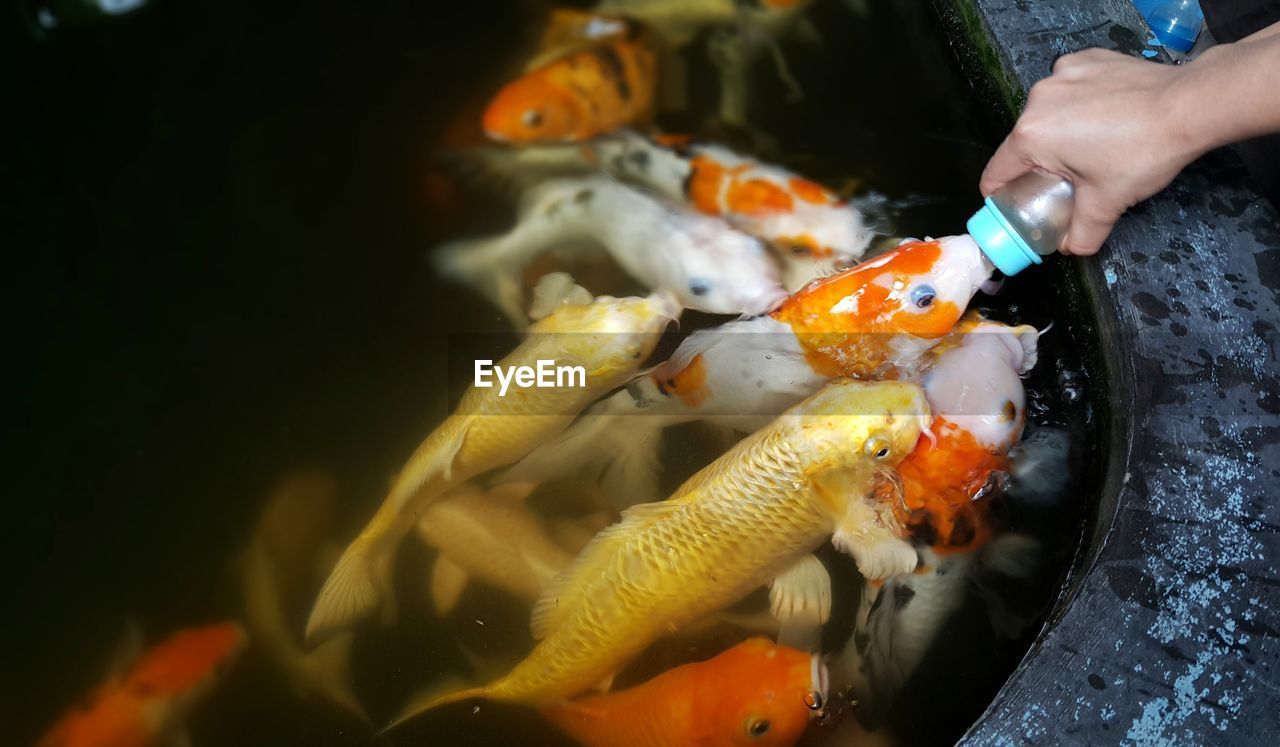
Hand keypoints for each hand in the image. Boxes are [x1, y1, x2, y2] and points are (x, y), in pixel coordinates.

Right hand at [980, 49, 1205, 255]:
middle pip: (1024, 143)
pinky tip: (1106, 112)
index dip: (1002, 196)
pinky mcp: (1086, 59)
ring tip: (1096, 142)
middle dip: (1040, 163)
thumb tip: (1071, 248)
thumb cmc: (1143, 152)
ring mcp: (1062, 74)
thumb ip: (1082, 234)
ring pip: (1048, 113)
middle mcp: (1037, 100)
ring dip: (1061, 130)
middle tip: (1071, 177)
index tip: (1018, 204)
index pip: (996, 173)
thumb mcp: (1107, 203)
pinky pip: (1070, 87)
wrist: (1190, 105)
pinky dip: (1080, 102)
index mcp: (1031, 136)